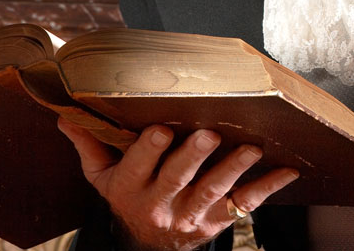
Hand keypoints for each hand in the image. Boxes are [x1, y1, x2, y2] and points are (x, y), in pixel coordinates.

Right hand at [58, 118, 298, 250]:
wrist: (149, 245)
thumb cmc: (129, 196)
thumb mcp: (103, 177)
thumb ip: (90, 146)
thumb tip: (66, 115)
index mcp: (130, 187)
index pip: (138, 166)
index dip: (150, 150)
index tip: (163, 129)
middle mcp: (160, 204)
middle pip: (178, 179)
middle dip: (193, 157)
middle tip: (209, 134)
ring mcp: (192, 215)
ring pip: (213, 191)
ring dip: (233, 169)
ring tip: (251, 148)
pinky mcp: (217, 220)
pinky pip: (244, 204)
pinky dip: (267, 187)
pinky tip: (288, 171)